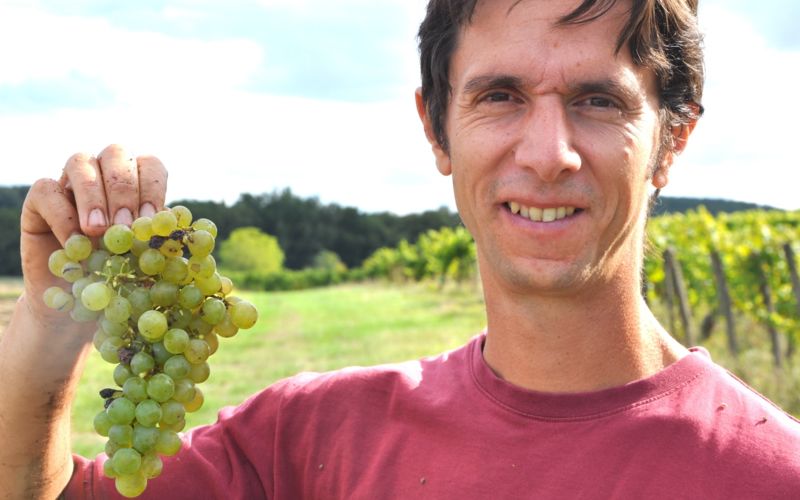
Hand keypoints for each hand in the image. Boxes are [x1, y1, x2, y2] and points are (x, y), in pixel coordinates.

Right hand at [20, 144, 167, 324]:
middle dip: (124, 189)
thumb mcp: (144, 260)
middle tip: (125, 225)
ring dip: (93, 196)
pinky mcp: (39, 199)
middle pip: (116, 155)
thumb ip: (159, 241)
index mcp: (138, 183)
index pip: (150, 165)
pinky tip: (75, 244)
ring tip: (99, 231)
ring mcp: (70, 182)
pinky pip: (47, 189)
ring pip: (80, 162)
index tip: (151, 221)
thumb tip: (182, 232)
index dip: (152, 187)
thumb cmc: (119, 278)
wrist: (76, 305)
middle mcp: (104, 174)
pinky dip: (63, 215)